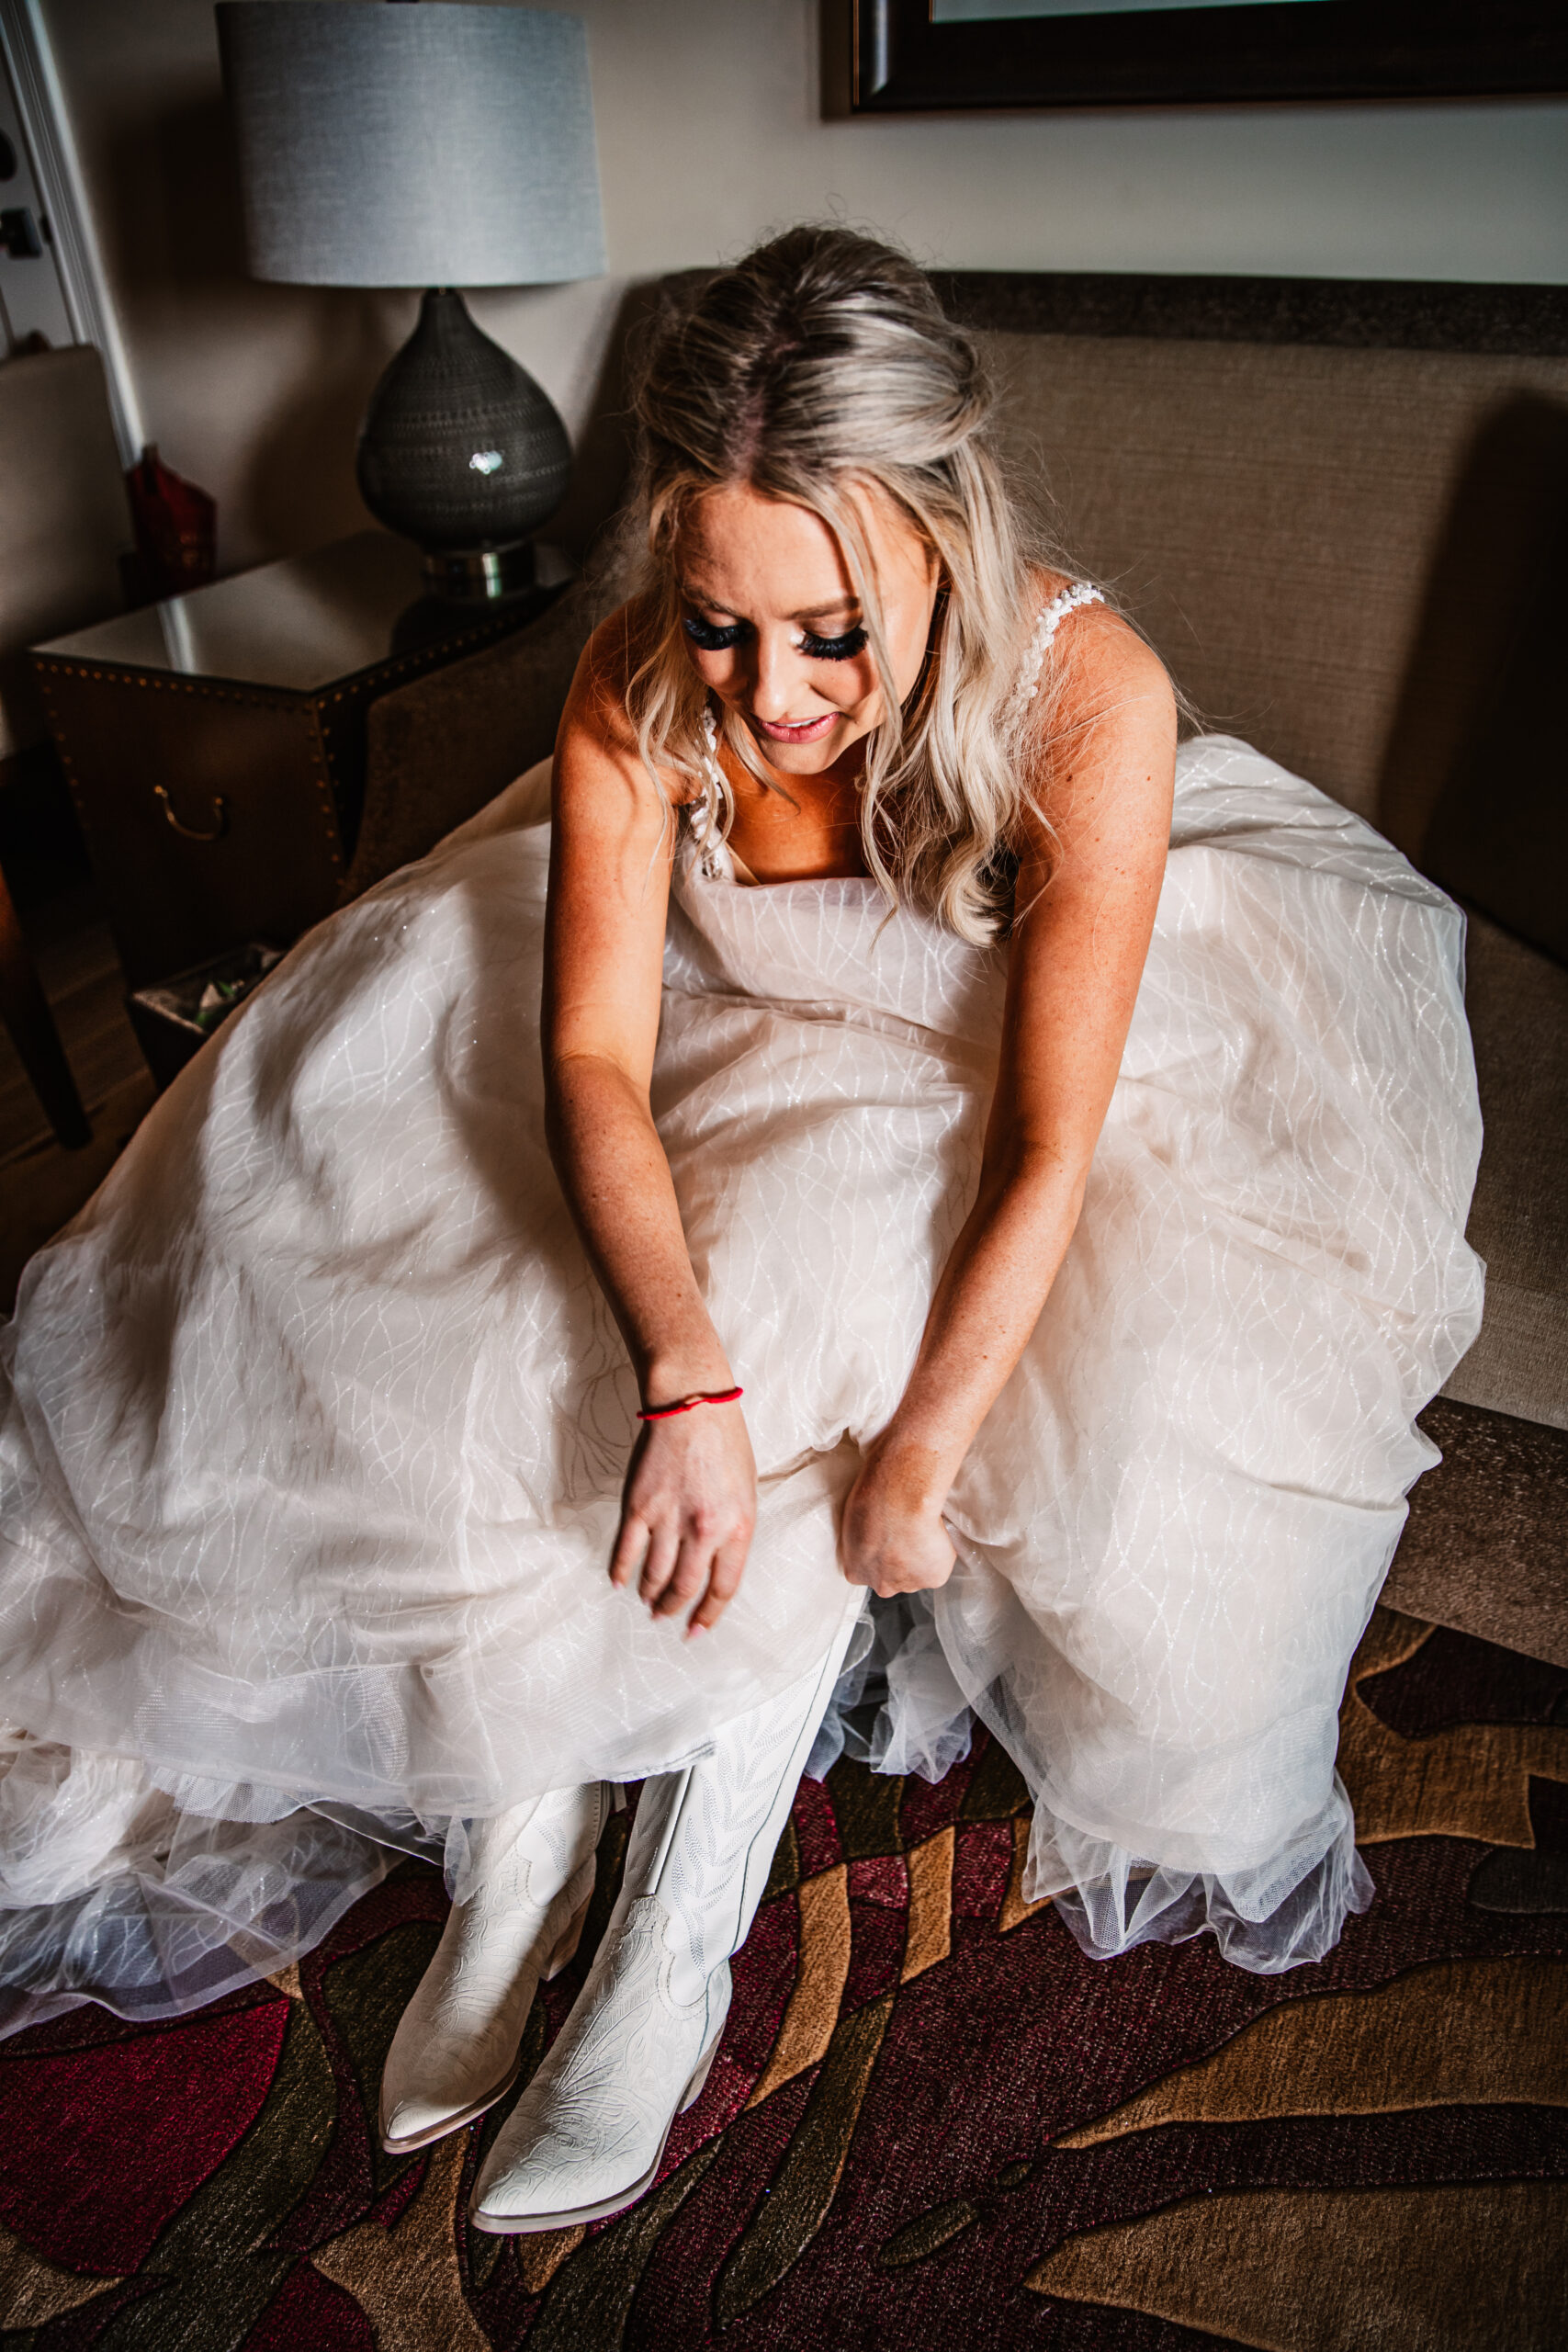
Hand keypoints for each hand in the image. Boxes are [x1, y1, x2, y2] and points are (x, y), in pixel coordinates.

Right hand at [611, 1403, 756, 1636]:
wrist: (693, 1407)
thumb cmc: (726, 1444)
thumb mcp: (747, 1492)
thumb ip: (734, 1531)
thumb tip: (716, 1565)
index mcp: (738, 1528)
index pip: (722, 1588)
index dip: (708, 1615)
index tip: (696, 1630)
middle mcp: (704, 1531)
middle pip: (686, 1588)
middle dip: (674, 1609)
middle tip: (665, 1617)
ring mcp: (669, 1520)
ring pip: (655, 1575)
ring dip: (650, 1594)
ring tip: (647, 1601)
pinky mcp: (639, 1507)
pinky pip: (626, 1551)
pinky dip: (621, 1572)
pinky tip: (620, 1582)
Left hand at [840, 1444, 956, 1596]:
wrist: (899, 1504)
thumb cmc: (872, 1504)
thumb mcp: (854, 1523)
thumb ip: (864, 1540)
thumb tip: (874, 1533)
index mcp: (856, 1573)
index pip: (869, 1572)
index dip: (880, 1554)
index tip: (887, 1539)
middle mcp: (882, 1586)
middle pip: (892, 1579)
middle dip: (899, 1563)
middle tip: (905, 1535)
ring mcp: (909, 1585)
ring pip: (917, 1574)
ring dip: (919, 1559)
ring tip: (920, 1530)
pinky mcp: (933, 1579)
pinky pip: (939, 1565)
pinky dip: (940, 1551)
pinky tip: (933, 1532)